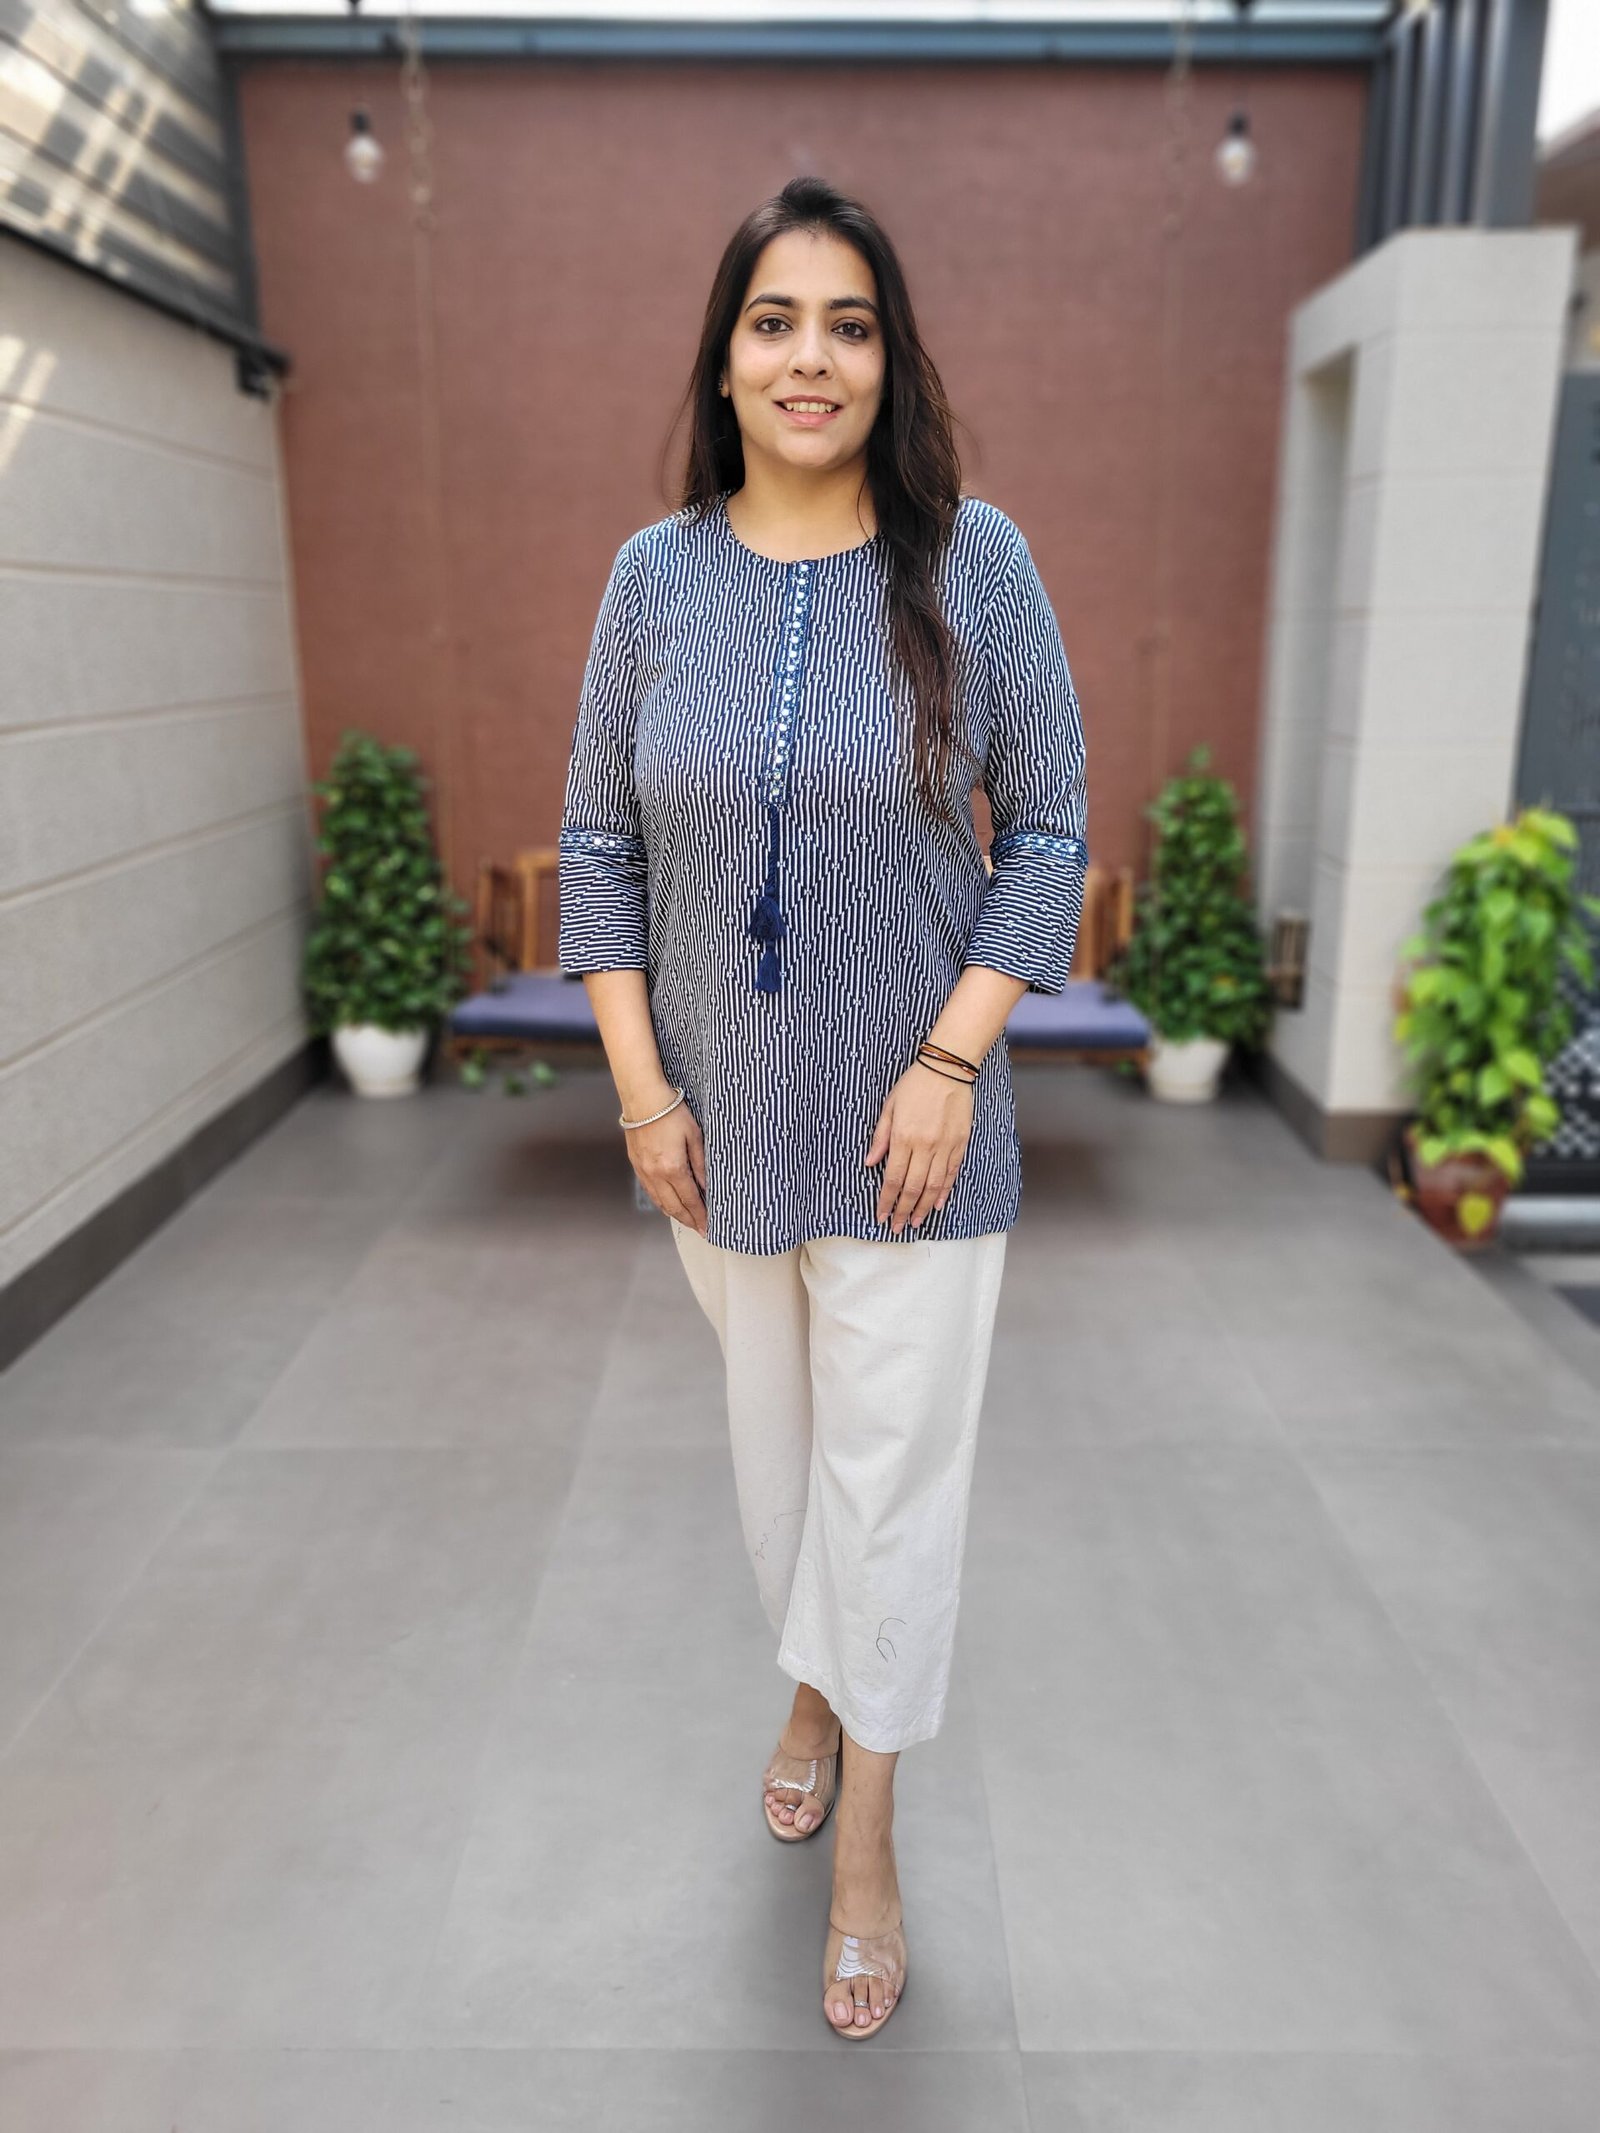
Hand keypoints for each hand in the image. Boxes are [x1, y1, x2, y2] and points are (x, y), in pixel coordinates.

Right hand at [624, 1087, 707, 1231]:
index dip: (700, 1215)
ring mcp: (644, 1171)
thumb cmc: (671, 1112)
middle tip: (700, 1229)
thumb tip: (706, 1186)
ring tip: (687, 1220)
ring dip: (674, 1214)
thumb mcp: (694, 1136)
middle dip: (688, 1220)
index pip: (690, 1199)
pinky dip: (661, 1202)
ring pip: (660, 1202)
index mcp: (672, 1168)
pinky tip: (669, 1204)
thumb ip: (700, 1164)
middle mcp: (656, 1174)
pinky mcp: (637, 1165)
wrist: (643, 1098)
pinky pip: (650, 1191)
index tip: (708, 1227)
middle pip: (674, 1206)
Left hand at [864, 1061, 974, 1232]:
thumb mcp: (889, 1106)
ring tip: (916, 1222)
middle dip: (903, 1211)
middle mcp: (924, 1146)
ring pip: (933, 1186)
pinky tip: (936, 1204)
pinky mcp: (959, 1143)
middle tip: (897, 1228)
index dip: (886, 1201)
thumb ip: (880, 1137)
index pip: (892, 1178)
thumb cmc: (914, 1084)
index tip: (881, 1215)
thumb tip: (869, 1163)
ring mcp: (944, 1146)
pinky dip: (943, 1191)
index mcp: (903, 1137)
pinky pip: (950, 1173)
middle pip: (912, 1188)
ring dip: (923, 1207)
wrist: (948, 1068)